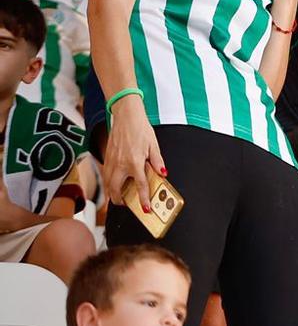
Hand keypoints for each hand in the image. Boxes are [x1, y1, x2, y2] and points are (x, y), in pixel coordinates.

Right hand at [104, 100, 166, 219]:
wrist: (125, 116)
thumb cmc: (140, 128)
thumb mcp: (154, 145)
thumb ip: (157, 161)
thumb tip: (163, 173)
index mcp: (134, 162)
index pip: (140, 186)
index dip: (143, 199)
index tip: (146, 209)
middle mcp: (120, 164)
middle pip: (116, 190)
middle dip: (120, 201)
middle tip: (128, 205)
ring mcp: (111, 162)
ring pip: (107, 184)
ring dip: (113, 194)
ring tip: (120, 198)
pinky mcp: (106, 158)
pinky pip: (106, 176)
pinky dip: (109, 183)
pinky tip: (115, 184)